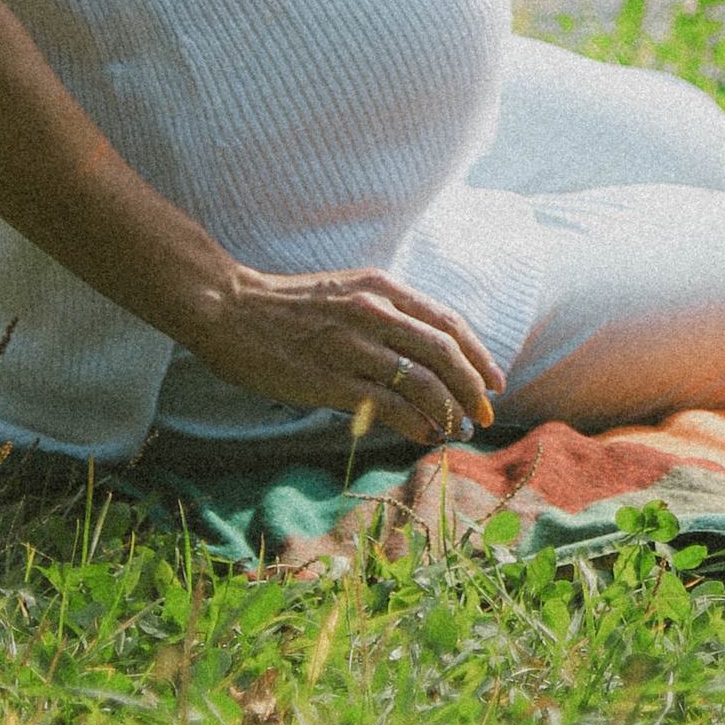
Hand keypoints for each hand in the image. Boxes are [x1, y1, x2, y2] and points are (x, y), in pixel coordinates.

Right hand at [180, 263, 508, 448]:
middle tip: (487, 413)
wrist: (230, 308)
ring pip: (420, 381)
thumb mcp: (347, 292)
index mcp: (382, 288)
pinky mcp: (328, 378)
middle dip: (473, 387)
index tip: (494, 381)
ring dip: (448, 410)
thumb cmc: (288, 306)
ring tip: (458, 430)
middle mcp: (374, 312)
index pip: (448, 323)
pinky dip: (413, 423)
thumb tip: (423, 353)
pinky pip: (385, 404)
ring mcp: (351, 345)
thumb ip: (385, 315)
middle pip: (444, 352)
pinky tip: (423, 436)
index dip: (478, 355)